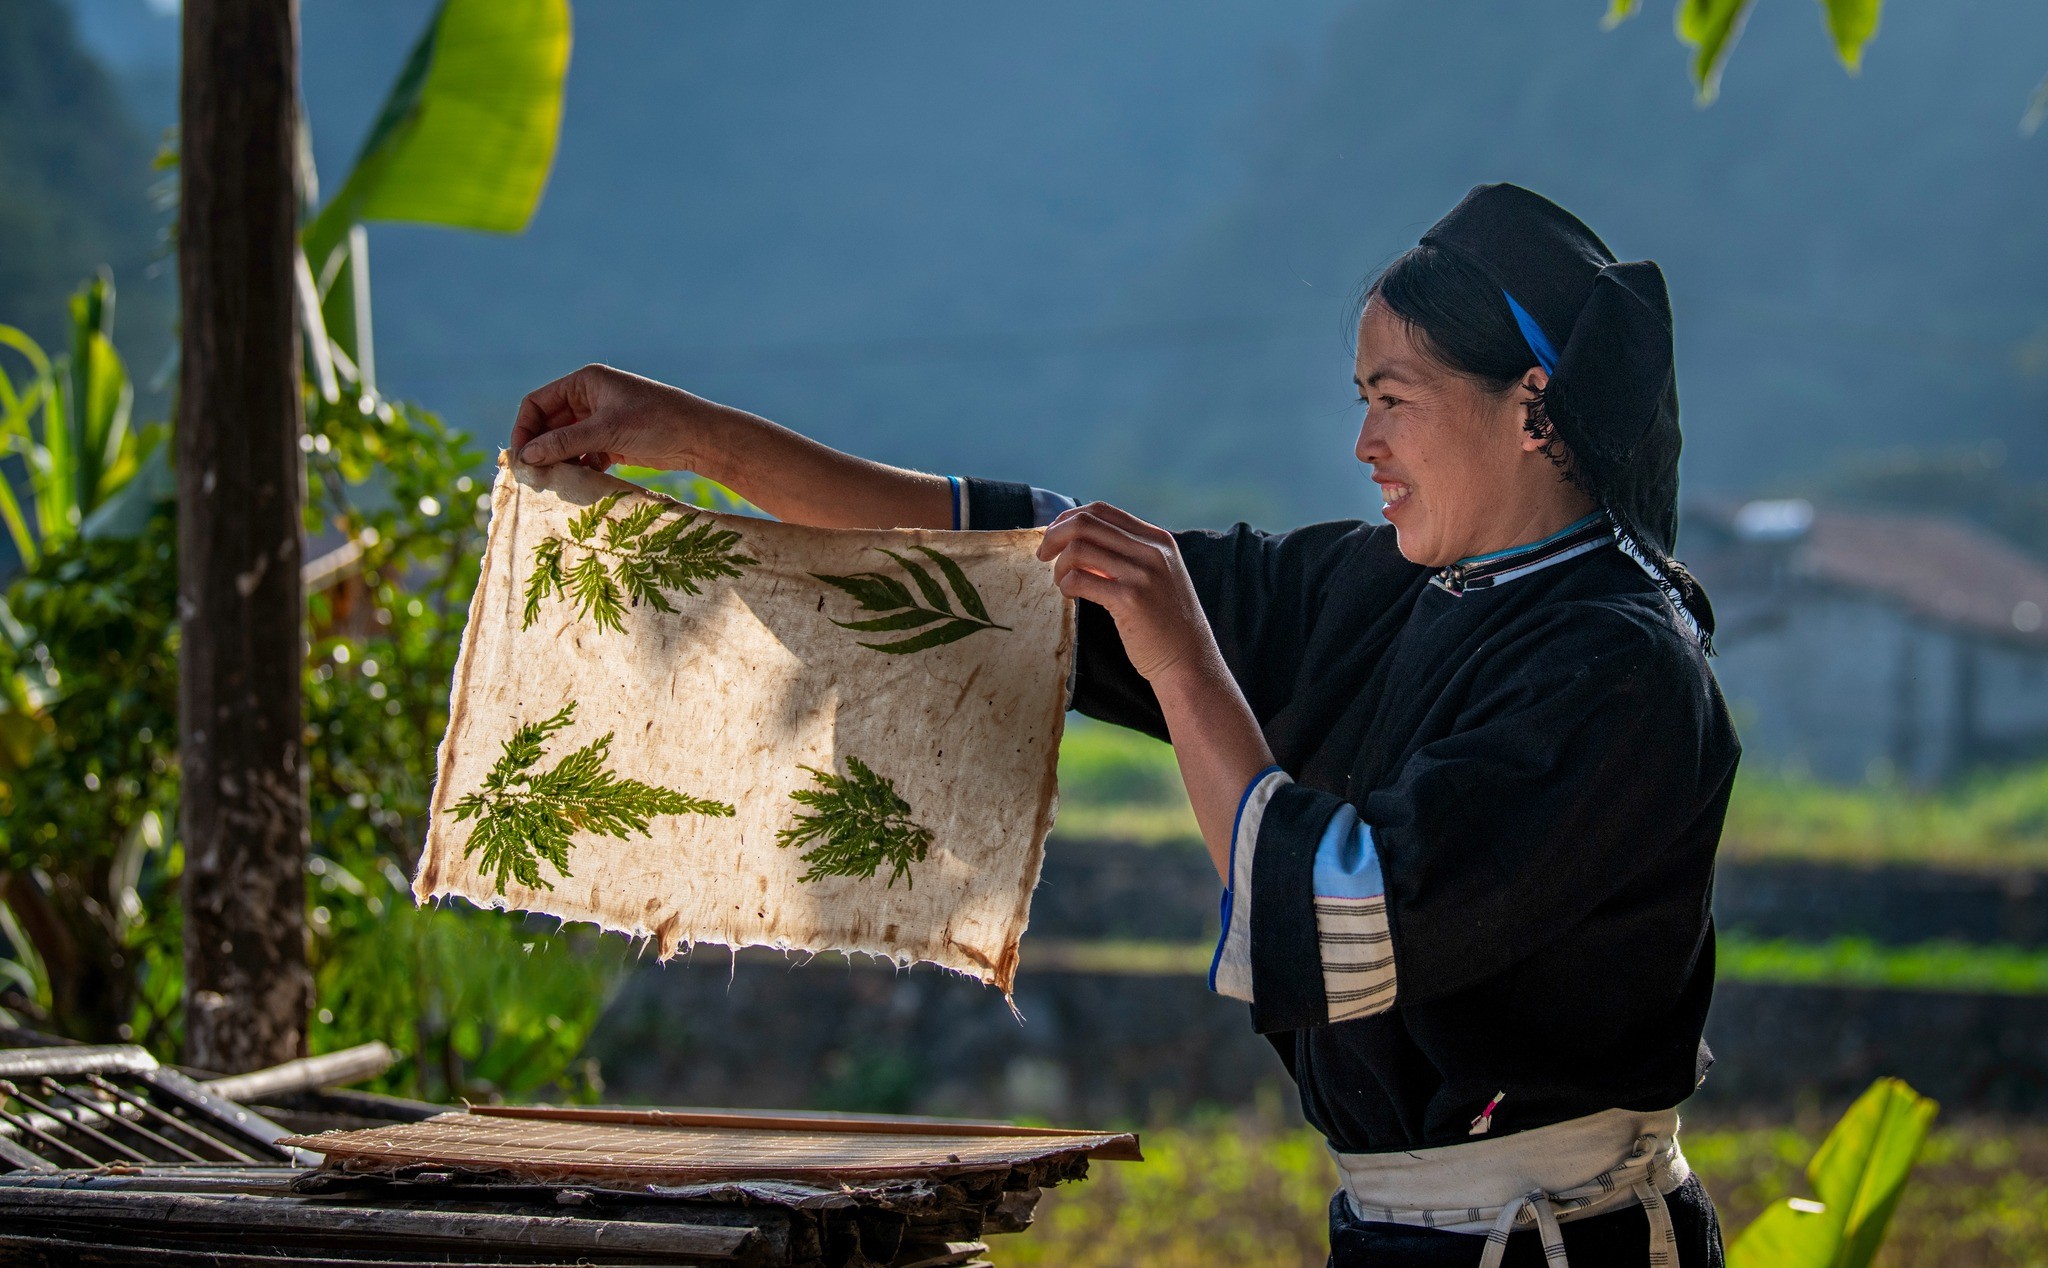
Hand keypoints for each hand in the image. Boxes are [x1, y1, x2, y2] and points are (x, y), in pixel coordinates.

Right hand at [511, 364, 702, 471]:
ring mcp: (601, 422)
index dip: (525, 428)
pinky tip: (578, 482)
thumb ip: (565, 442)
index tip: (520, 457)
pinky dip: (578, 468)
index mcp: (585, 382)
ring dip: (558, 461)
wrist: (700, 438)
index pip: (538, 403)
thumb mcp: (607, 431)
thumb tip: (526, 456)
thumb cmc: (656, 422)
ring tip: (553, 483)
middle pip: (549, 425)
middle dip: (540, 449)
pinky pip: (584, 456)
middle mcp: (590, 399)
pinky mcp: (612, 443)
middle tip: (533, 477)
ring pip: (566, 443)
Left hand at [1037, 502, 1219, 684]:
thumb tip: (1077, 543)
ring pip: (1079, 548)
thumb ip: (1125, 556)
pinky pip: (1081, 578)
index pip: (1103, 510)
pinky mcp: (1130, 599)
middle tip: (1043, 556)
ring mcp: (1142, 574)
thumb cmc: (1165, 624)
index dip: (1070, 518)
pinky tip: (1070, 595)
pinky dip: (1066, 584)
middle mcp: (1152, 550)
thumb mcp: (1155, 576)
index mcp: (1158, 540)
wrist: (1189, 661)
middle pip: (1086, 523)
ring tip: (1062, 583)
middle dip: (1054, 536)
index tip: (1054, 536)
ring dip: (1060, 566)